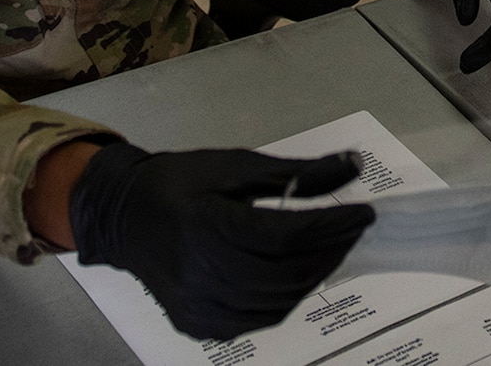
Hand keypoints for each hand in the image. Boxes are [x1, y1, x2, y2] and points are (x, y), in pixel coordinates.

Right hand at [69, 144, 373, 340]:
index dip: (332, 227)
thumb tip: (353, 166)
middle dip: (331, 252)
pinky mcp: (198, 325)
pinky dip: (285, 298)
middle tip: (353, 230)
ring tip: (330, 248)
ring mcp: (198, 306)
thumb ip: (297, 173)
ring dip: (313, 276)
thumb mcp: (238, 166)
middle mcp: (200, 273)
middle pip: (286, 274)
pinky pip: (257, 320)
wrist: (125, 217)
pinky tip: (297, 274)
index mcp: (207, 225)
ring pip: (277, 302)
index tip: (365, 213)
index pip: (287, 235)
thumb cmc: (180, 184)